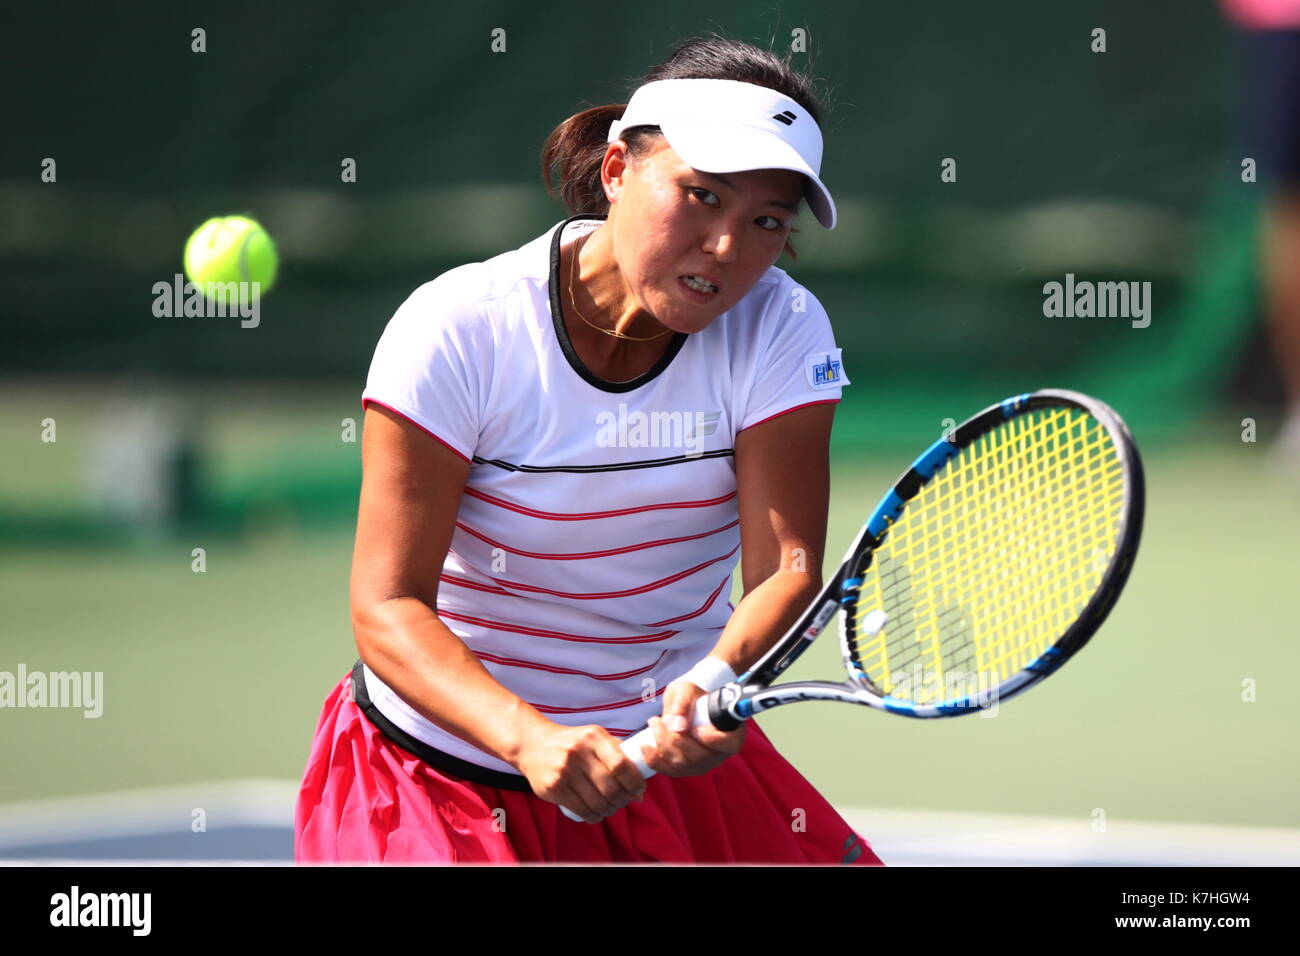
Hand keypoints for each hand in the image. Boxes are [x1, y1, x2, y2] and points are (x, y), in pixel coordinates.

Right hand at [514, 721, 646, 823]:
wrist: (532, 743)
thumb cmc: (572, 742)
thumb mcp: (595, 738)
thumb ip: (620, 758)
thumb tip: (640, 793)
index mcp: (593, 737)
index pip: (621, 765)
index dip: (634, 782)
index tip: (637, 789)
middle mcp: (578, 752)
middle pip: (611, 788)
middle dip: (622, 800)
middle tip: (623, 801)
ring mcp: (564, 770)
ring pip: (597, 802)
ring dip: (609, 810)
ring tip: (610, 808)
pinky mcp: (553, 787)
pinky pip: (581, 810)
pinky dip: (594, 816)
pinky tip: (596, 813)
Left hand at [640, 680, 745, 776]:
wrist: (685, 706)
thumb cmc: (691, 696)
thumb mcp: (687, 689)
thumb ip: (684, 702)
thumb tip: (678, 726)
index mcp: (730, 732)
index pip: (730, 744)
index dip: (713, 740)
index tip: (696, 729)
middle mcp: (719, 754)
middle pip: (699, 757)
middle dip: (674, 740)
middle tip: (658, 719)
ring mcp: (703, 765)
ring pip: (682, 765)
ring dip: (662, 746)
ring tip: (653, 723)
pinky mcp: (686, 770)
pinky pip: (670, 771)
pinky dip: (655, 760)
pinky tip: (645, 747)